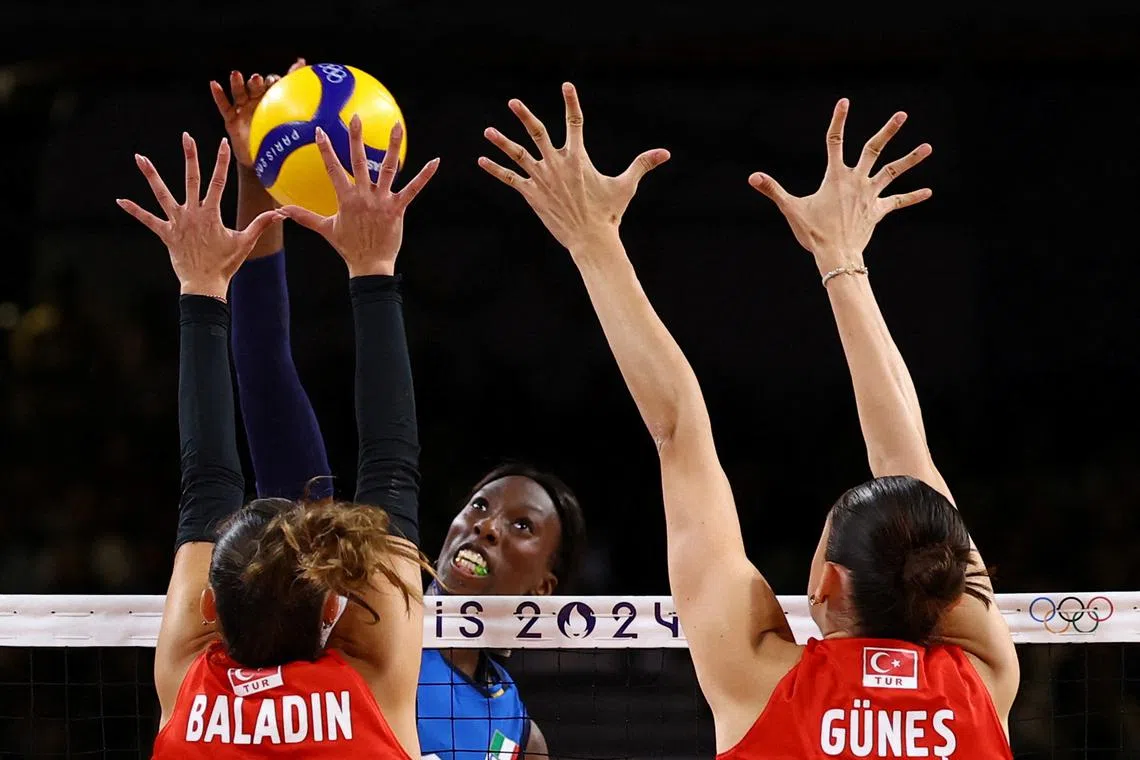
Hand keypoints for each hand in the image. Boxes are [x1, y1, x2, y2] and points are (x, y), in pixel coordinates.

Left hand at [116, 134, 282, 297]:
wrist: (205, 285)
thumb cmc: (226, 265)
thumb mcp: (245, 243)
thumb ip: (260, 224)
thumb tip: (280, 212)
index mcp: (212, 214)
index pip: (219, 182)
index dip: (222, 161)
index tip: (222, 143)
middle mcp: (193, 213)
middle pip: (191, 179)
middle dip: (190, 156)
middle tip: (186, 136)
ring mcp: (177, 222)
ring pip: (162, 194)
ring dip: (151, 175)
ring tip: (139, 158)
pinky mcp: (166, 234)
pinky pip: (147, 220)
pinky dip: (134, 210)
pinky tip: (120, 200)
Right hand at [210, 59, 306, 168]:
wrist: (262, 164)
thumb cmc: (280, 150)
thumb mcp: (296, 139)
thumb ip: (309, 126)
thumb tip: (334, 118)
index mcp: (276, 103)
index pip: (279, 86)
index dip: (283, 79)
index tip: (291, 70)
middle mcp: (260, 101)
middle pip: (258, 87)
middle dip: (258, 81)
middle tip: (260, 80)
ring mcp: (244, 108)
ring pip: (240, 92)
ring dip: (238, 83)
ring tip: (237, 75)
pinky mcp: (231, 118)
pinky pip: (223, 105)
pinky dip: (218, 94)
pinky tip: (214, 84)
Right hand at [278, 118, 438, 276]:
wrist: (370, 265)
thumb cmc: (348, 247)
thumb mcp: (325, 229)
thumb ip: (304, 217)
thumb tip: (281, 211)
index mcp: (346, 199)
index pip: (333, 169)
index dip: (326, 150)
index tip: (320, 131)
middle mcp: (363, 196)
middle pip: (358, 161)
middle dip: (356, 138)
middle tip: (356, 117)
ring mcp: (382, 201)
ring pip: (387, 168)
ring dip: (392, 146)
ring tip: (397, 126)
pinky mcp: (398, 208)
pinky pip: (413, 189)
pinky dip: (424, 175)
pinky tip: (435, 161)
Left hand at [478, 82, 669, 254]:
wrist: (591, 238)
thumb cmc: (609, 213)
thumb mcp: (626, 185)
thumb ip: (642, 164)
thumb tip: (666, 153)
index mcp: (578, 157)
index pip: (575, 122)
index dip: (572, 102)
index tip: (567, 85)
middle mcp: (557, 163)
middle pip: (538, 132)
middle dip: (525, 116)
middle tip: (513, 102)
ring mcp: (542, 178)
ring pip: (518, 154)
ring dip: (501, 142)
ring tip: (487, 131)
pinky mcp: (532, 194)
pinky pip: (511, 179)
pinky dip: (496, 170)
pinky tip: (481, 161)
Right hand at [749, 98, 932, 272]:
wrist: (836, 255)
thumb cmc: (813, 232)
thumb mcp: (791, 208)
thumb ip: (773, 189)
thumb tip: (752, 177)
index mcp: (836, 177)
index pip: (835, 141)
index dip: (838, 121)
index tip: (844, 102)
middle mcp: (856, 181)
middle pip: (874, 150)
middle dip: (888, 131)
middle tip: (902, 115)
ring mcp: (870, 195)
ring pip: (893, 172)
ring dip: (911, 159)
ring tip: (928, 147)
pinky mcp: (877, 211)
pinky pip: (897, 202)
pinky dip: (912, 197)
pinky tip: (928, 192)